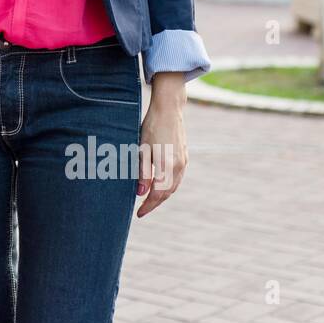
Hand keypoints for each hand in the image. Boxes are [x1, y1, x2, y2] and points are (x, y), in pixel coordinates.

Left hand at [136, 72, 187, 217]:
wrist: (169, 109)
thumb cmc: (152, 126)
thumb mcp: (142, 149)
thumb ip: (143, 172)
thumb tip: (141, 193)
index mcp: (167, 166)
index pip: (157, 194)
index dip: (148, 206)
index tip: (139, 214)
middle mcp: (179, 166)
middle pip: (167, 193)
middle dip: (155, 203)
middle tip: (142, 210)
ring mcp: (184, 161)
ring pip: (174, 186)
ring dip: (162, 196)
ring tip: (149, 201)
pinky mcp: (185, 156)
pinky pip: (177, 178)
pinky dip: (169, 186)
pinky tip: (160, 186)